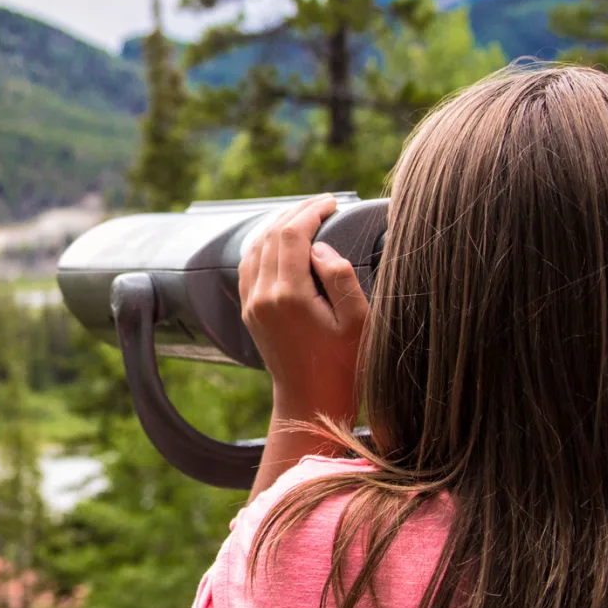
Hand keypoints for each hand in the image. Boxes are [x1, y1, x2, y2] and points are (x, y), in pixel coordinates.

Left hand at [238, 194, 369, 431]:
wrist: (312, 404)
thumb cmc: (343, 368)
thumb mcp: (357, 322)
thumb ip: (340, 277)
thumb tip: (320, 247)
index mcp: (288, 295)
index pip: (292, 234)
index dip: (311, 211)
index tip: (332, 202)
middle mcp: (262, 297)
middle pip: (271, 235)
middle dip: (296, 213)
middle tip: (323, 203)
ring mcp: (252, 305)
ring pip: (255, 248)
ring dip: (278, 226)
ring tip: (306, 217)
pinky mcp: (250, 313)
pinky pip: (249, 266)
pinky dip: (264, 246)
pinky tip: (283, 243)